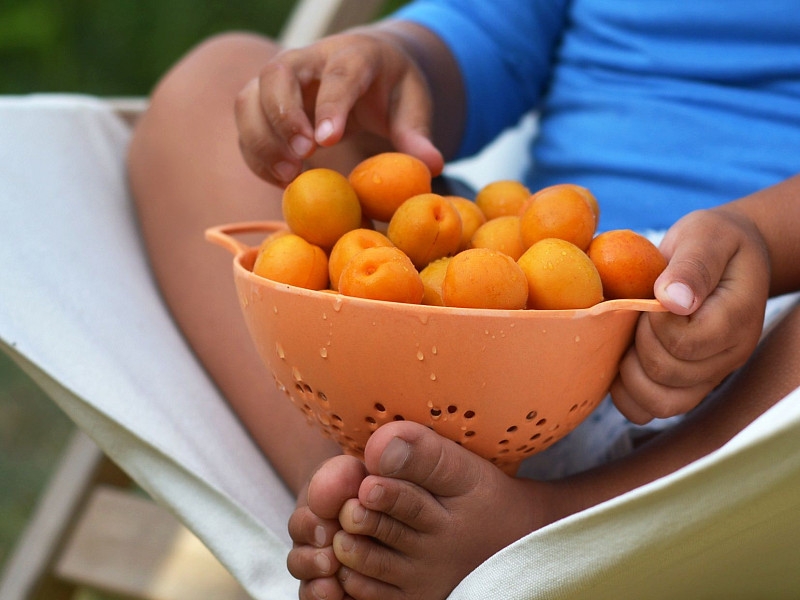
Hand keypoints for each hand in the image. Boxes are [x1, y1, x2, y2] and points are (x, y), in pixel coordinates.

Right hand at [234, 30, 443, 185]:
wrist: (364, 65)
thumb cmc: (390, 86)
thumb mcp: (412, 103)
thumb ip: (417, 133)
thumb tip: (433, 166)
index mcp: (353, 55)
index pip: (337, 75)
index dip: (330, 106)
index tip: (326, 141)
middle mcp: (309, 60)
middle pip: (278, 75)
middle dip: (283, 117)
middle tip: (303, 157)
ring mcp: (281, 78)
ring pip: (250, 97)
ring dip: (262, 138)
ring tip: (287, 174)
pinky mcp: (263, 100)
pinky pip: (246, 124)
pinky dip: (256, 153)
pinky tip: (280, 178)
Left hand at [611, 208, 770, 422]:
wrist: (727, 256)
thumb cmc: (714, 241)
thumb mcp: (706, 236)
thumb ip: (692, 266)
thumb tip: (672, 299)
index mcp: (736, 319)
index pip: (687, 343)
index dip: (655, 323)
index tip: (651, 297)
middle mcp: (728, 356)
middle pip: (669, 373)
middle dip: (640, 341)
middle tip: (639, 314)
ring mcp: (708, 375)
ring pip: (661, 403)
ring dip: (630, 374)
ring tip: (629, 340)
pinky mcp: (687, 384)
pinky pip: (651, 409)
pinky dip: (627, 394)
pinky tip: (621, 361)